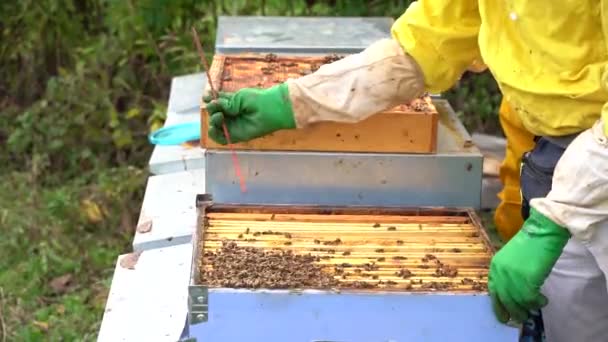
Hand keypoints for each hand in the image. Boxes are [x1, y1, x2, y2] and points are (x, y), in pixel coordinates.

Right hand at [203, 83, 295, 143]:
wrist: (270, 110)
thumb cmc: (257, 100)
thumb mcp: (238, 97)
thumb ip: (224, 103)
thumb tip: (212, 105)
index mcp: (230, 102)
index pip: (215, 101)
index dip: (209, 99)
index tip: (207, 97)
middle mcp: (230, 114)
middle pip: (213, 113)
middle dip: (211, 109)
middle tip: (216, 106)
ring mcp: (232, 125)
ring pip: (214, 125)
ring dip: (212, 121)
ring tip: (220, 116)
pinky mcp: (235, 136)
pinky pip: (220, 138)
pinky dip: (214, 134)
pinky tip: (215, 127)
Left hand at [488, 207, 569, 323]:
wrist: (541, 232)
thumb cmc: (530, 244)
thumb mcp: (511, 259)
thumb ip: (509, 274)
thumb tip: (514, 293)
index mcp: (495, 266)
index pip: (493, 291)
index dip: (498, 305)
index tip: (504, 316)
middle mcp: (500, 272)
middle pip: (504, 299)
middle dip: (513, 311)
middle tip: (522, 318)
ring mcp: (512, 276)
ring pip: (517, 301)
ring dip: (527, 308)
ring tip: (536, 306)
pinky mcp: (527, 279)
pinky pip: (530, 298)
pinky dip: (537, 302)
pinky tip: (543, 300)